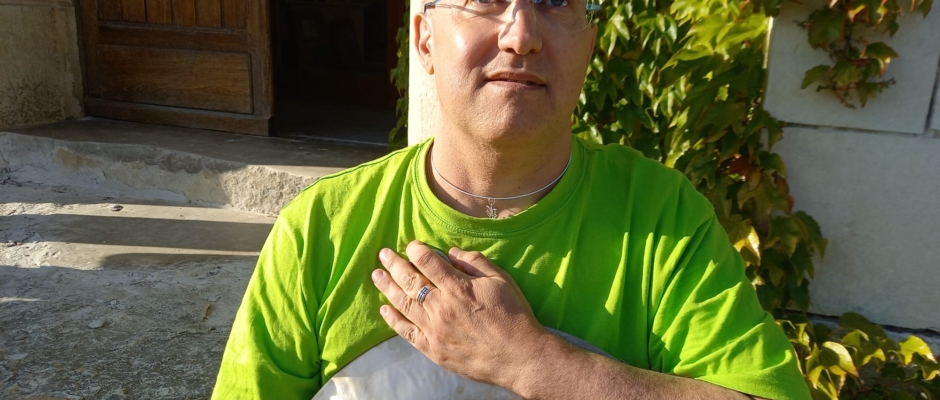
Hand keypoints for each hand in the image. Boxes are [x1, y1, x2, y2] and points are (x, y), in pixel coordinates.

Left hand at [371, 240, 548, 389]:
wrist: (518, 357)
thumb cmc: (513, 316)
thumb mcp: (500, 281)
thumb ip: (475, 263)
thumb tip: (452, 252)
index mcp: (458, 287)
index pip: (428, 262)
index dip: (416, 250)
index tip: (410, 245)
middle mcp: (441, 306)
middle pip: (410, 280)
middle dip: (395, 264)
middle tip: (383, 254)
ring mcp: (433, 329)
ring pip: (403, 303)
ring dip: (387, 287)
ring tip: (376, 275)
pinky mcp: (431, 348)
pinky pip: (406, 331)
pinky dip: (393, 320)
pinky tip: (384, 309)